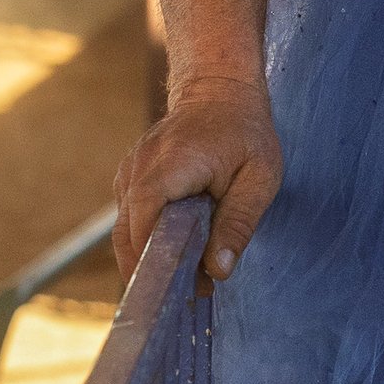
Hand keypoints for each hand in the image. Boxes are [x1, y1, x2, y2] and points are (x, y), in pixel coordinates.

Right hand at [114, 78, 282, 290]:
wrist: (219, 89)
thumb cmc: (244, 132)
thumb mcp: (258, 178)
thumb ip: (237, 224)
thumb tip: (218, 270)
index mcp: (169, 168)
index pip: (145, 227)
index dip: (160, 264)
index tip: (187, 290)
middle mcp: (138, 170)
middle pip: (128, 237)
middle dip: (155, 271)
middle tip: (194, 293)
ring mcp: (129, 172)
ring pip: (125, 232)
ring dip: (151, 259)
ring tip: (190, 279)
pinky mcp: (130, 178)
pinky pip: (130, 219)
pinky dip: (148, 241)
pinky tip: (178, 254)